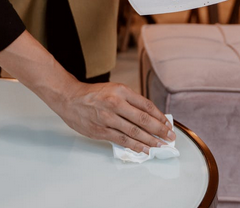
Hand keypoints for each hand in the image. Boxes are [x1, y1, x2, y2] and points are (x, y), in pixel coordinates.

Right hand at [46, 80, 174, 153]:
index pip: (146, 105)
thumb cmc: (93, 94)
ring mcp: (108, 118)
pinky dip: (135, 146)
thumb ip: (130, 101)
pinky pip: (122, 140)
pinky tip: (144, 149)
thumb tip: (149, 116)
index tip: (167, 124)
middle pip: (144, 120)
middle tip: (170, 137)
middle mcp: (115, 103)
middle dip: (159, 130)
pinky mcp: (101, 130)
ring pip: (134, 132)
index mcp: (121, 91)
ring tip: (160, 146)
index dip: (159, 116)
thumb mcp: (114, 90)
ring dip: (150, 140)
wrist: (69, 98)